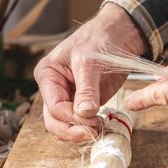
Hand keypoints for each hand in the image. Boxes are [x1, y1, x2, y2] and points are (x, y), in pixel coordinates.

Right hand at [34, 3, 147, 140]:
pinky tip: (101, 128)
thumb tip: (84, 113)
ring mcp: (70, 97)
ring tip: (99, 129)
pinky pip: (81, 122)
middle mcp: (54, 89)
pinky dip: (89, 128)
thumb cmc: (99, 40)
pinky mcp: (86, 103)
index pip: (54, 105)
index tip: (89, 120)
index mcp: (48, 75)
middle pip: (54, 120)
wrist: (119, 35)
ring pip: (66, 124)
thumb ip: (87, 89)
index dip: (70, 117)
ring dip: (80, 132)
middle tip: (93, 132)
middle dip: (72, 129)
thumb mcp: (90, 62)